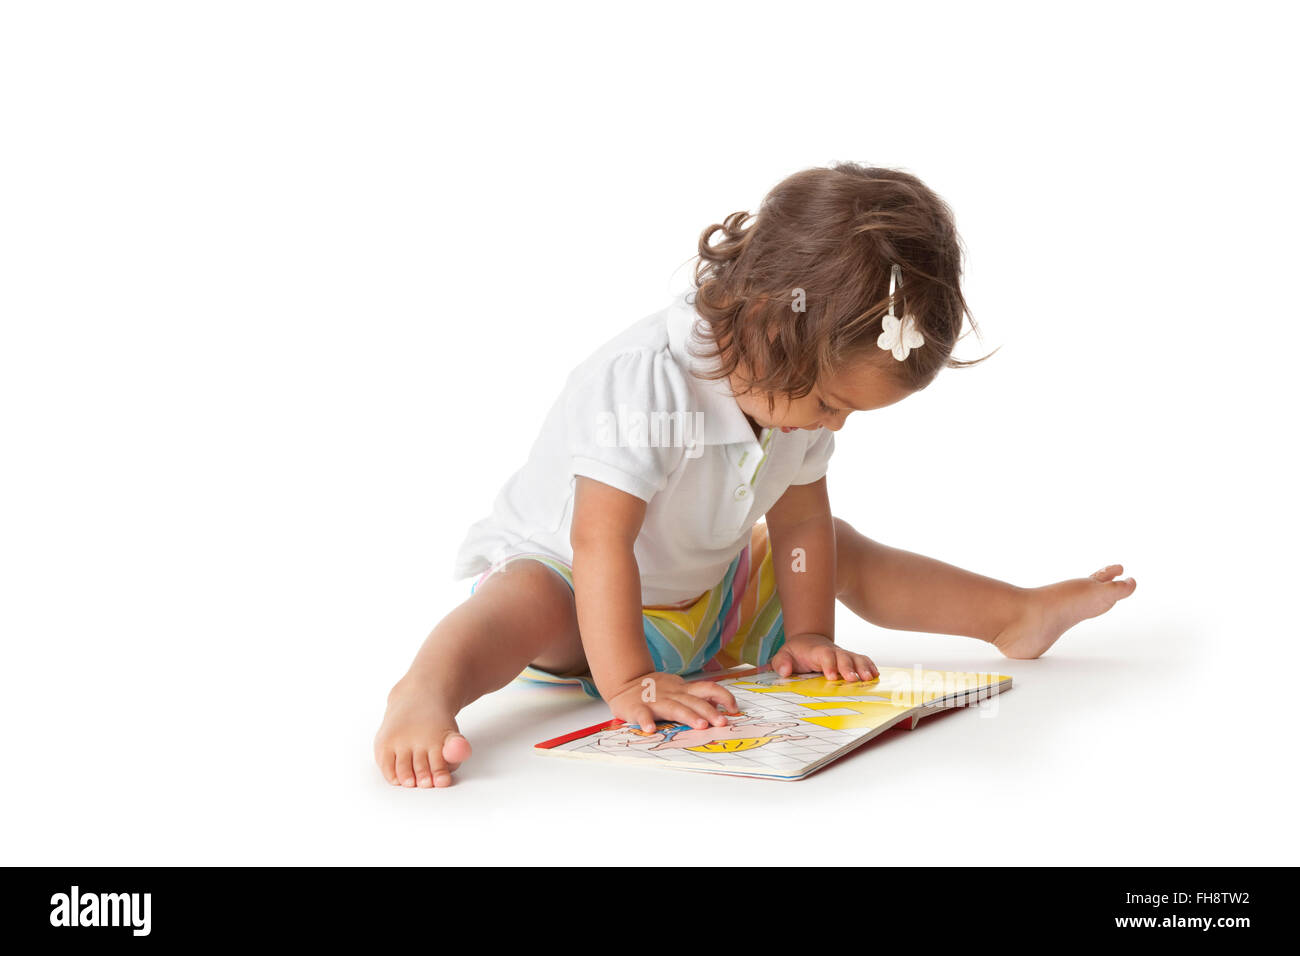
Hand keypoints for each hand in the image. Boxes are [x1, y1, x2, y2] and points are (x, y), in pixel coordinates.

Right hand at [606, 672, 739, 732]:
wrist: (624, 681)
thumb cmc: (655, 689)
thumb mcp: (678, 689)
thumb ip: (696, 696)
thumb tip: (720, 703)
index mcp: (683, 689)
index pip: (708, 689)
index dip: (723, 696)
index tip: (734, 708)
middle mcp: (672, 694)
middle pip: (694, 701)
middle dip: (710, 712)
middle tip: (722, 723)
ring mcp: (655, 700)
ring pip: (674, 708)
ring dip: (688, 716)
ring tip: (700, 726)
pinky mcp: (637, 708)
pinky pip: (642, 714)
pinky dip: (646, 721)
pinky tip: (650, 730)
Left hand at [769, 632, 879, 681]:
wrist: (807, 642)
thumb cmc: (796, 652)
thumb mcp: (783, 655)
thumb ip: (781, 662)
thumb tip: (785, 670)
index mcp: (816, 651)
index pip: (824, 655)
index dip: (829, 665)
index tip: (831, 677)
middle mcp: (833, 652)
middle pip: (843, 656)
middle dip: (848, 667)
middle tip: (852, 680)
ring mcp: (843, 655)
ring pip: (856, 657)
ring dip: (863, 667)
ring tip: (869, 678)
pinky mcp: (850, 660)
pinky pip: (863, 660)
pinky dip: (870, 666)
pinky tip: (875, 675)